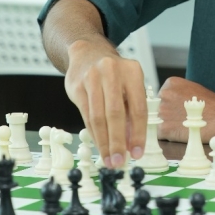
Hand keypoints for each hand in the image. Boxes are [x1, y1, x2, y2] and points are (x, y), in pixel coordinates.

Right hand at [64, 38, 146, 166]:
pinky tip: (99, 145)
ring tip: (108, 159)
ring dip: (103, 142)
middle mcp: (112, 72)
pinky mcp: (77, 85)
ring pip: (98, 117)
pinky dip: (93, 134)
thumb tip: (131, 144)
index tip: (136, 153)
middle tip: (119, 162)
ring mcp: (92, 77)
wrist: (87, 52)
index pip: (138, 108)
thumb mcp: (128, 85)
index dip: (138, 134)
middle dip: (117, 142)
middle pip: (116, 114)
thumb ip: (131, 111)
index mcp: (132, 72)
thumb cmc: (114, 74)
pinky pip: (86, 115)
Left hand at [157, 77, 214, 141]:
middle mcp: (163, 94)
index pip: (162, 96)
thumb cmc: (210, 104)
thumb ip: (177, 92)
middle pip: (157, 107)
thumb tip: (168, 100)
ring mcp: (162, 111)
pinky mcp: (164, 128)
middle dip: (166, 114)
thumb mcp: (191, 88)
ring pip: (157, 121)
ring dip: (166, 125)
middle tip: (181, 119)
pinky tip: (180, 133)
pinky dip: (167, 136)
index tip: (180, 109)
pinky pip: (159, 134)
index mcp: (170, 83)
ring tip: (182, 126)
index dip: (170, 105)